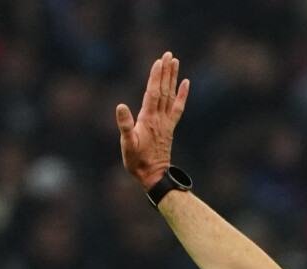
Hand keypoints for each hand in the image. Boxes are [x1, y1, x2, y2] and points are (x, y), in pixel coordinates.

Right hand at [116, 51, 189, 189]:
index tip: (159, 61)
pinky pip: (178, 109)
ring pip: (171, 96)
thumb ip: (125, 125)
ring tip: (175, 62)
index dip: (155, 77)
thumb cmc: (137, 162)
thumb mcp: (127, 145)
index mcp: (148, 120)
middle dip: (166, 72)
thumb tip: (120, 106)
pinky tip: (186, 84)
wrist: (153, 176)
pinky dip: (182, 96)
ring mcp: (166, 123)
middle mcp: (159, 118)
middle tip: (169, 54)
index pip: (153, 93)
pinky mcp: (169, 128)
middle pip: (163, 91)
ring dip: (173, 78)